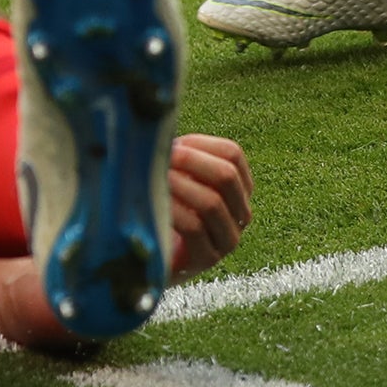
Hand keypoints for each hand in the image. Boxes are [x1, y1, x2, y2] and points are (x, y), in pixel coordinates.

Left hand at [166, 132, 254, 279]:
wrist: (147, 260)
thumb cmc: (157, 210)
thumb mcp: (171, 178)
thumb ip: (175, 156)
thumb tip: (157, 126)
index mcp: (236, 188)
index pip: (232, 154)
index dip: (199, 143)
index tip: (169, 144)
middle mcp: (239, 213)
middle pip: (226, 175)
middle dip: (189, 161)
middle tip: (159, 157)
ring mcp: (226, 239)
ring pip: (212, 202)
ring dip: (178, 184)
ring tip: (153, 178)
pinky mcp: (207, 259)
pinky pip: (194, 227)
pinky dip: (172, 209)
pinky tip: (154, 202)